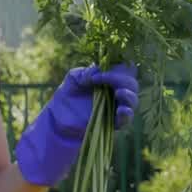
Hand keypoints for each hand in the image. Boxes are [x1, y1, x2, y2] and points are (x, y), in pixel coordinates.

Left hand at [14, 65, 138, 186]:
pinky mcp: (112, 123)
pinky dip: (127, 114)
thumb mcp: (74, 78)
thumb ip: (85, 72)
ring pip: (133, 101)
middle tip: (106, 80)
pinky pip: (126, 119)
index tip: (100, 73)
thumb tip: (97, 71)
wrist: (58, 117)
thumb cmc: (68, 95)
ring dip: (129, 95)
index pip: (125, 70)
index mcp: (110, 79)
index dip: (120, 67)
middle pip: (131, 84)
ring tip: (118, 93)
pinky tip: (121, 110)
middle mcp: (116, 93)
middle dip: (123, 79)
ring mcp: (116, 108)